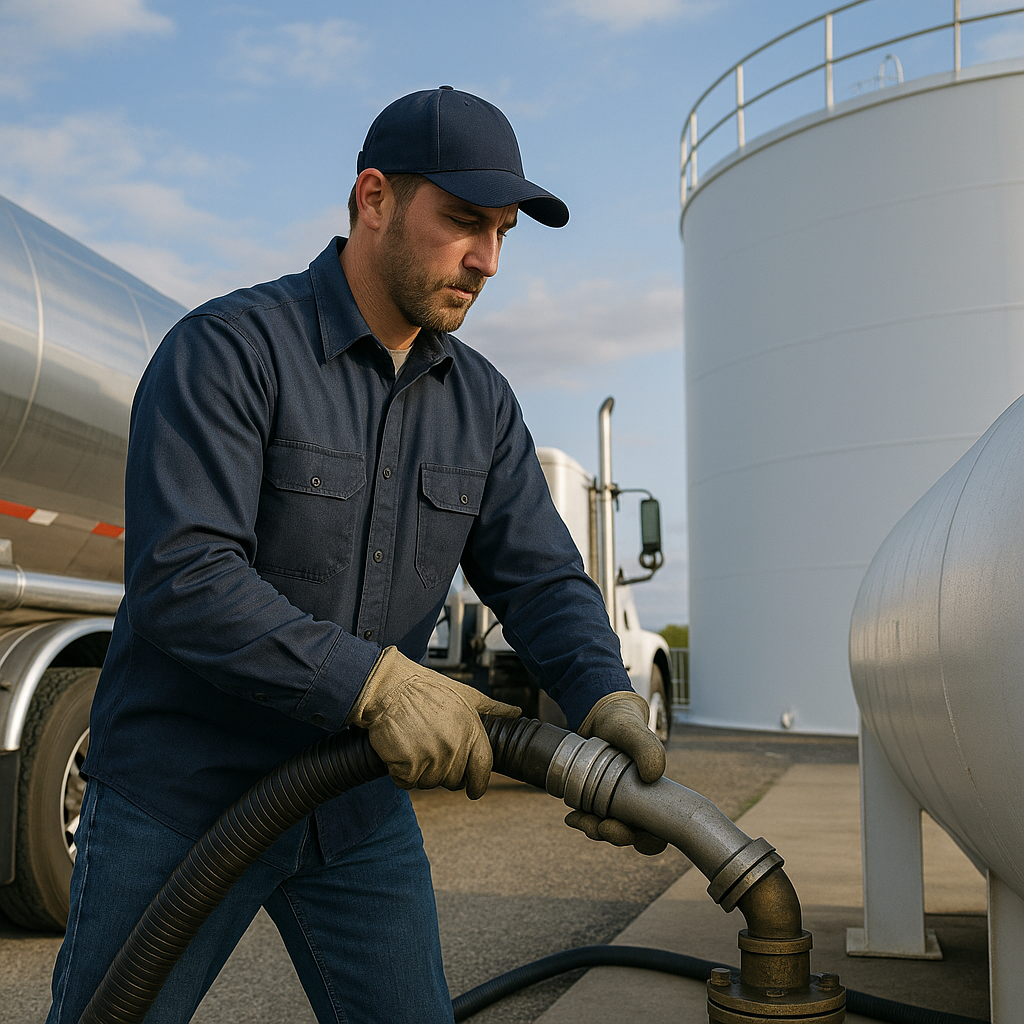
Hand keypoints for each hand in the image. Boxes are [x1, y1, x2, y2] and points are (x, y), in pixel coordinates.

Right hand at [347, 647, 519, 798]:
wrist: (389, 687)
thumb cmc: (427, 688)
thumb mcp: (466, 693)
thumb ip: (492, 708)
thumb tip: (516, 712)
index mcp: (472, 731)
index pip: (483, 769)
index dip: (479, 783)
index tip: (474, 790)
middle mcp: (455, 747)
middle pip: (454, 781)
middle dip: (443, 771)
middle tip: (430, 751)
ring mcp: (431, 758)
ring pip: (430, 783)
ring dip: (421, 772)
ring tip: (415, 746)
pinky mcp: (408, 766)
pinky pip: (406, 783)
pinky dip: (401, 773)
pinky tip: (400, 752)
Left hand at [565, 691, 667, 854]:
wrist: (601, 716)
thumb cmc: (624, 724)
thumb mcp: (635, 732)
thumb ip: (647, 748)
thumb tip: (652, 776)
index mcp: (656, 797)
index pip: (658, 834)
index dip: (647, 842)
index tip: (632, 834)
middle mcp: (638, 804)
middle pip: (631, 836)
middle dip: (615, 837)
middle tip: (601, 827)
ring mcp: (616, 803)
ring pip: (608, 830)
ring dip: (594, 830)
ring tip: (578, 819)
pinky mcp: (595, 799)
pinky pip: (591, 818)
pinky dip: (582, 820)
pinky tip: (571, 817)